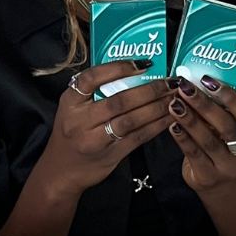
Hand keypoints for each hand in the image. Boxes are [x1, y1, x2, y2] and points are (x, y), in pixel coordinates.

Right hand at [36, 60, 171, 198]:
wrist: (61, 171)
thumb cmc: (71, 134)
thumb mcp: (71, 109)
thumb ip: (93, 92)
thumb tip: (132, 72)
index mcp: (70, 102)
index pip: (92, 78)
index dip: (118, 68)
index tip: (143, 64)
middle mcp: (80, 120)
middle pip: (119, 101)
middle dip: (149, 89)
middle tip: (170, 81)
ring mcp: (95, 140)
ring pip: (131, 120)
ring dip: (157, 107)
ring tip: (174, 98)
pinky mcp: (111, 155)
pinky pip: (138, 137)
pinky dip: (156, 126)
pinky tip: (169, 117)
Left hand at [165, 75, 235, 193]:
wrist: (221, 182)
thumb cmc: (224, 146)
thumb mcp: (230, 127)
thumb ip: (221, 109)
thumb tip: (198, 84)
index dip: (231, 96)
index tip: (209, 81)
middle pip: (227, 126)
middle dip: (205, 105)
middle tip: (186, 89)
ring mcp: (228, 167)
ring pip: (209, 141)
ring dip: (190, 120)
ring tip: (175, 104)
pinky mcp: (208, 177)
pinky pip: (194, 154)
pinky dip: (183, 138)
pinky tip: (173, 125)